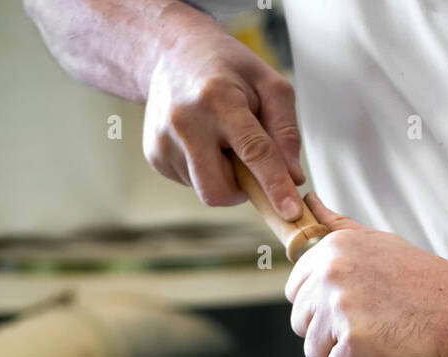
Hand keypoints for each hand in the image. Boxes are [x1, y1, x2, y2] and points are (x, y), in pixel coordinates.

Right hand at [143, 6, 303, 216]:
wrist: (172, 52)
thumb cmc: (227, 69)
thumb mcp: (269, 84)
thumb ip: (286, 131)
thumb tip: (293, 179)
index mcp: (218, 98)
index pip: (252, 151)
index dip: (274, 185)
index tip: (291, 212)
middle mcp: (184, 121)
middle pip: (219, 190)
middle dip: (241, 189)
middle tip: (247, 160)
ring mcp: (163, 140)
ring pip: (206, 190)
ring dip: (223, 176)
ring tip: (220, 138)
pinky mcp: (154, 155)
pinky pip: (191, 183)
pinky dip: (205, 171)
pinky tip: (202, 141)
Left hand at [285, 195, 447, 356]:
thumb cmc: (431, 287)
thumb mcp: (382, 243)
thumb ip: (340, 229)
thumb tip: (309, 200)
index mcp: (335, 247)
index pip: (297, 290)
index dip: (324, 308)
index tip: (357, 308)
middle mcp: (332, 272)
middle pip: (302, 323)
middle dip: (332, 334)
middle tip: (373, 326)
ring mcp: (341, 305)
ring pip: (314, 351)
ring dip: (344, 355)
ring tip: (380, 340)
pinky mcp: (354, 340)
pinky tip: (385, 353)